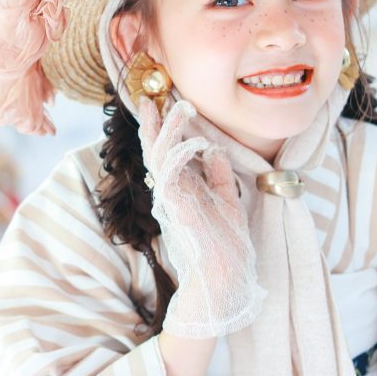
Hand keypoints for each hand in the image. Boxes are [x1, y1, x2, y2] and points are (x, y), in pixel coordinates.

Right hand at [137, 99, 266, 337]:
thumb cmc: (226, 247)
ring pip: (160, 156)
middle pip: (155, 151)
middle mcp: (172, 193)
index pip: (167, 155)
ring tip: (174, 107)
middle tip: (149, 99)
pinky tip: (191, 138)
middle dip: (152, 124)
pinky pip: (171, 172)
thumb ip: (219, 178)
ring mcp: (171, 199)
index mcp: (182, 192)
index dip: (162, 130)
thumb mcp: (228, 203)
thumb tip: (214, 150)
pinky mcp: (176, 206)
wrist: (225, 277)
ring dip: (165, 130)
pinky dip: (179, 152)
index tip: (161, 106)